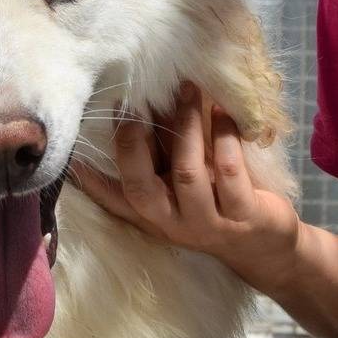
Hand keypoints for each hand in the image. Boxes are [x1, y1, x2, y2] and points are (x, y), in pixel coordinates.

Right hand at [71, 83, 300, 281]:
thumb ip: (161, 156)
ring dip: (185, 127)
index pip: (112, 198)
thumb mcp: (181, 186)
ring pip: (187, 173)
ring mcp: (206, 222)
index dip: (88, 178)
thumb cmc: (217, 205)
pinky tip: (223, 111)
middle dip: (133, 144)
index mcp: (151, 214)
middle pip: (140, 187)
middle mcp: (171, 221)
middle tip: (134, 104)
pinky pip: (230, 171)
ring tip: (188, 90)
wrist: (265, 248)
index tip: (71, 151)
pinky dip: (225, 136)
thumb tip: (142, 105)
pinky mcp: (244, 216)